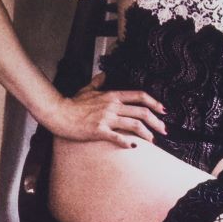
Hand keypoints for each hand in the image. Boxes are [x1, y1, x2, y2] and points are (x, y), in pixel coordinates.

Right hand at [50, 75, 166, 148]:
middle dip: (157, 122)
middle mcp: (112, 106)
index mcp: (112, 96)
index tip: (163, 110)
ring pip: (134, 125)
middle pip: (142, 112)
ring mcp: (106, 118)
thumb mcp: (87, 89)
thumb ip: (98, 82)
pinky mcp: (99, 131)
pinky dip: (128, 142)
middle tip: (164, 130)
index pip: (139, 96)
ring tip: (153, 140)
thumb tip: (104, 74)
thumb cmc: (72, 103)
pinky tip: (134, 146)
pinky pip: (118, 137)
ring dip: (147, 134)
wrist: (58, 113)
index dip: (155, 103)